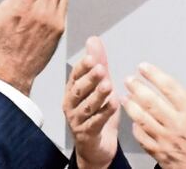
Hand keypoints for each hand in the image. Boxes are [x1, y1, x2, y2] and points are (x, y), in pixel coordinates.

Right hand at [63, 37, 120, 168]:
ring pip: (87, 107)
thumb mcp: (100, 85)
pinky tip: (114, 104)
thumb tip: (93, 39)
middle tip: (100, 69)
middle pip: (79, 90)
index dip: (82, 67)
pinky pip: (95, 123)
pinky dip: (104, 113)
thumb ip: (98, 63)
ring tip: (108, 85)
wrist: (97, 147)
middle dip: (89, 79)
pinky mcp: (86, 134)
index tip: (91, 58)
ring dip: (97, 95)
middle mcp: (71, 105)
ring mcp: (77, 121)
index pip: (75, 76)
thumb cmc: (97, 113)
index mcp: (73, 91)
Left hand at [123, 63, 185, 168]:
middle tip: (129, 79)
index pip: (169, 88)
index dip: (154, 75)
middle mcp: (177, 125)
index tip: (144, 67)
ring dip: (131, 107)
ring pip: (142, 120)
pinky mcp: (162, 155)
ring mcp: (167, 141)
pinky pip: (143, 140)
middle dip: (137, 87)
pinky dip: (136, 130)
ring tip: (125, 97)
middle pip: (151, 101)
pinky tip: (133, 122)